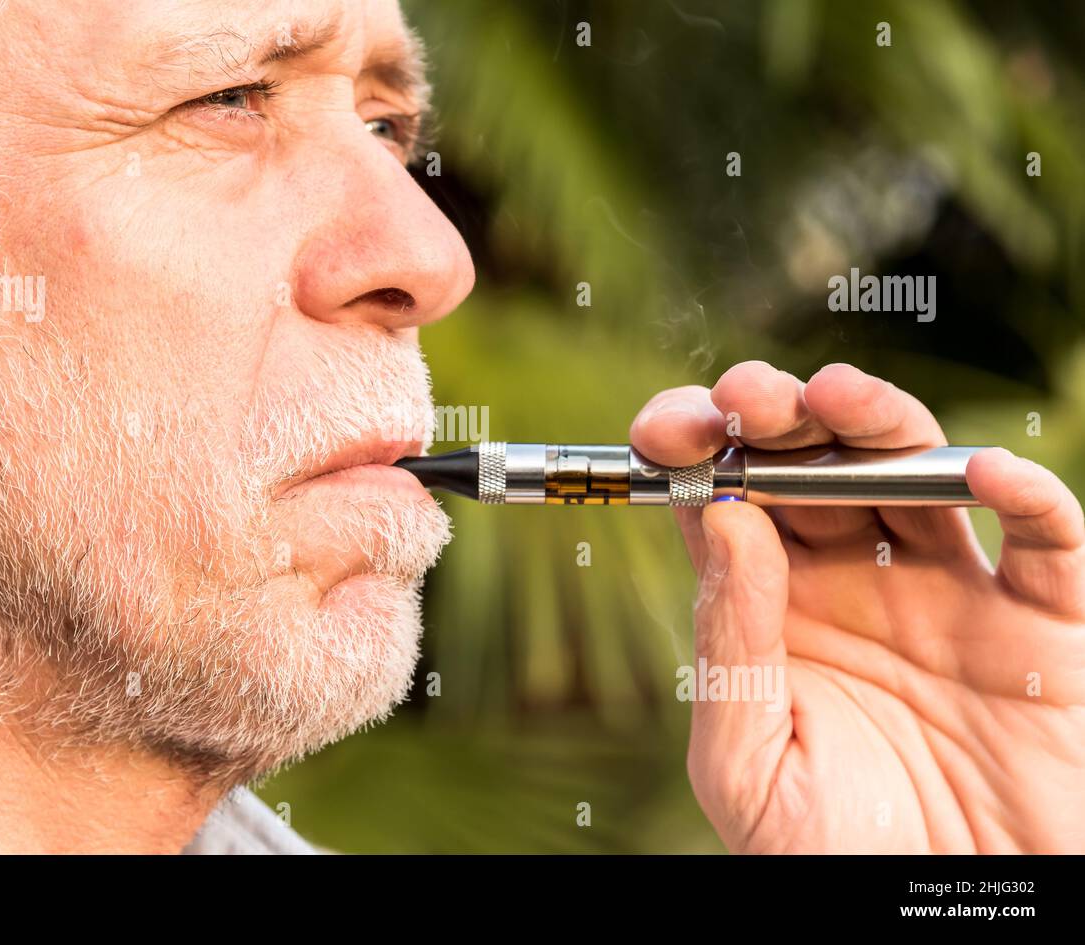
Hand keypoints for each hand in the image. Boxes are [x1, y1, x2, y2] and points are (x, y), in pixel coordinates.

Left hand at [630, 361, 1084, 852]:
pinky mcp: (1043, 626)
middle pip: (813, 463)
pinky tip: (979, 470)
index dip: (696, 448)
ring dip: (877, 420)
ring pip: (916, 471)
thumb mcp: (750, 766)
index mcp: (774, 610)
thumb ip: (732, 647)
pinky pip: (1046, 540)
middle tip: (745, 397)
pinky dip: (1026, 493)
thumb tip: (725, 517)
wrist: (942, 918)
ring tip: (834, 395)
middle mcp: (857, 583)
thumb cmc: (834, 859)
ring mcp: (951, 594)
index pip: (727, 499)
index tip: (666, 428)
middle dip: (776, 415)